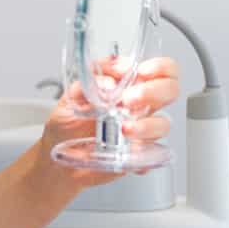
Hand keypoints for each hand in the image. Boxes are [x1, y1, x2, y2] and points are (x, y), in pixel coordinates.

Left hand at [39, 57, 180, 189]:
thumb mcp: (69, 97)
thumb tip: (108, 82)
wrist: (58, 159)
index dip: (160, 67)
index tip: (142, 71)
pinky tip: (127, 153)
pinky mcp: (139, 155)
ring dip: (146, 125)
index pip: (160, 69)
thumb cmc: (67, 125)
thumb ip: (87, 83)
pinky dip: (143, 154)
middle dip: (153, 92)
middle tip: (129, 99)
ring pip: (163, 124)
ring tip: (122, 128)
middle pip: (170, 91)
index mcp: (128, 86)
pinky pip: (153, 155)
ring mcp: (141, 131)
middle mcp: (140, 106)